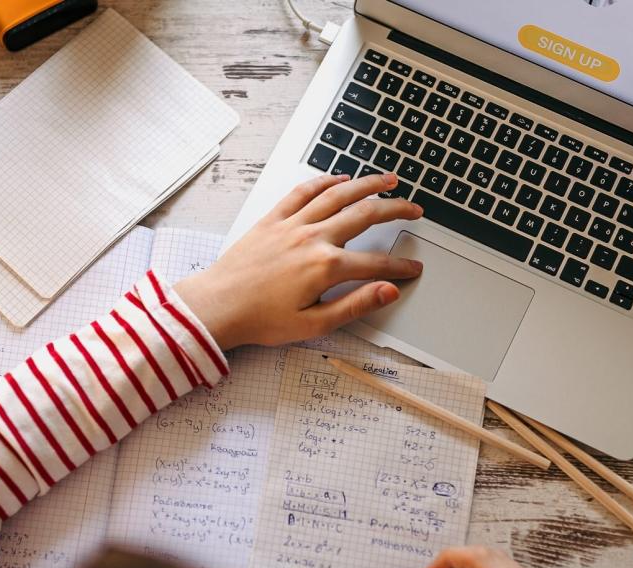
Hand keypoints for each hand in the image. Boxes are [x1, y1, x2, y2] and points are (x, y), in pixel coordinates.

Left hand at [173, 173, 422, 349]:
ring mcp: (292, 224)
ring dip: (367, 184)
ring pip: (338, 195)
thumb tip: (388, 291)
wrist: (218, 306)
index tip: (414, 268)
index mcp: (325, 267)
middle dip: (395, 210)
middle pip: (364, 215)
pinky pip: (303, 192)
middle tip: (414, 209)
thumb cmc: (260, 320)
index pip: (376, 263)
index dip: (400, 266)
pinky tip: (339, 179)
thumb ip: (355, 305)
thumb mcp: (314, 324)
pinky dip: (324, 182)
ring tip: (388, 180)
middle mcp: (312, 238)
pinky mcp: (273, 219)